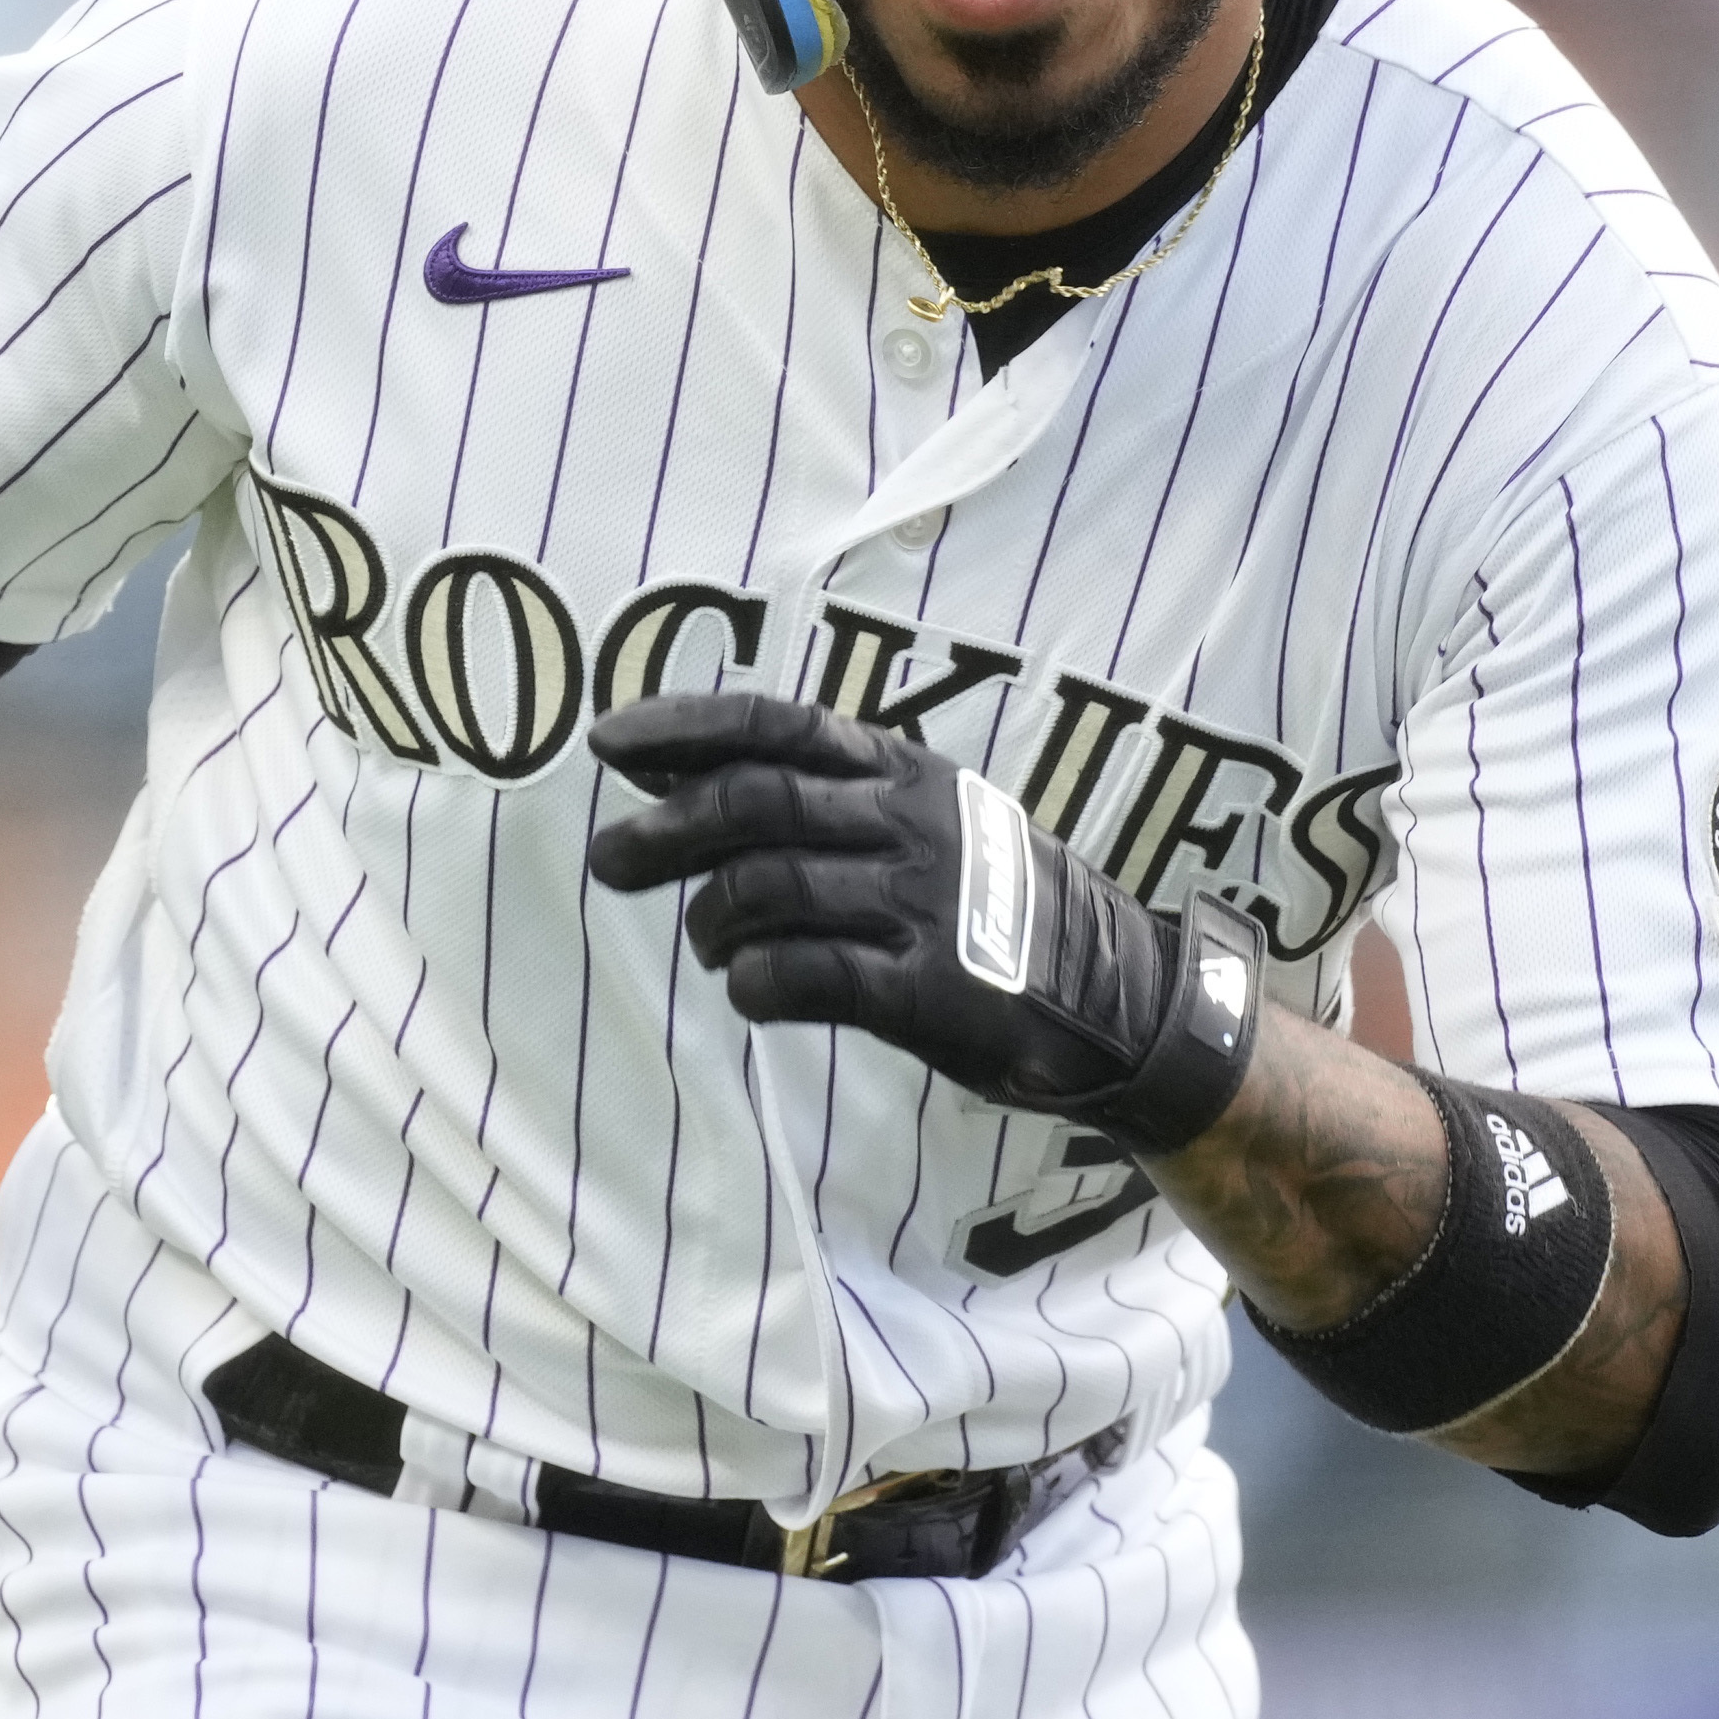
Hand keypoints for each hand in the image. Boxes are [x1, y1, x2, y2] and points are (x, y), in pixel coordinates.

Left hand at [585, 691, 1258, 1152]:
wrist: (1112, 991)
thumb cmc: (991, 902)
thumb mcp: (923, 816)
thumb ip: (815, 797)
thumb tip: (669, 775)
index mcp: (902, 770)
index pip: (773, 726)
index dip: (682, 729)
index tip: (606, 744)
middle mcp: (909, 823)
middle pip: (754, 804)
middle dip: (664, 831)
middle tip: (610, 861)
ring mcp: (921, 904)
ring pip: (767, 891)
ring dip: (711, 921)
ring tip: (708, 943)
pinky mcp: (927, 989)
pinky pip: (806, 978)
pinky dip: (755, 985)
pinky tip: (749, 991)